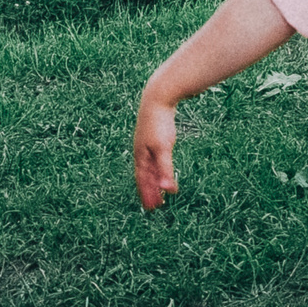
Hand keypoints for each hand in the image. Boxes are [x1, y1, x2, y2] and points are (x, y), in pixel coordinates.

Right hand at [133, 94, 178, 210]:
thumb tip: (167, 189)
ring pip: (149, 168)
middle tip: (156, 205)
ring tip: (160, 189)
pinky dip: (157, 168)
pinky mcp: (153, 137)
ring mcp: (146, 144)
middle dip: (149, 191)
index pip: (143, 180)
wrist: (157, 98)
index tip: (151, 208)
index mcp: (140, 155)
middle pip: (145, 176)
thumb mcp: (163, 148)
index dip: (146, 194)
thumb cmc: (159, 123)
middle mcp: (141, 151)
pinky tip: (161, 168)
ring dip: (153, 180)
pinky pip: (153, 158)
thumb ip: (165, 169)